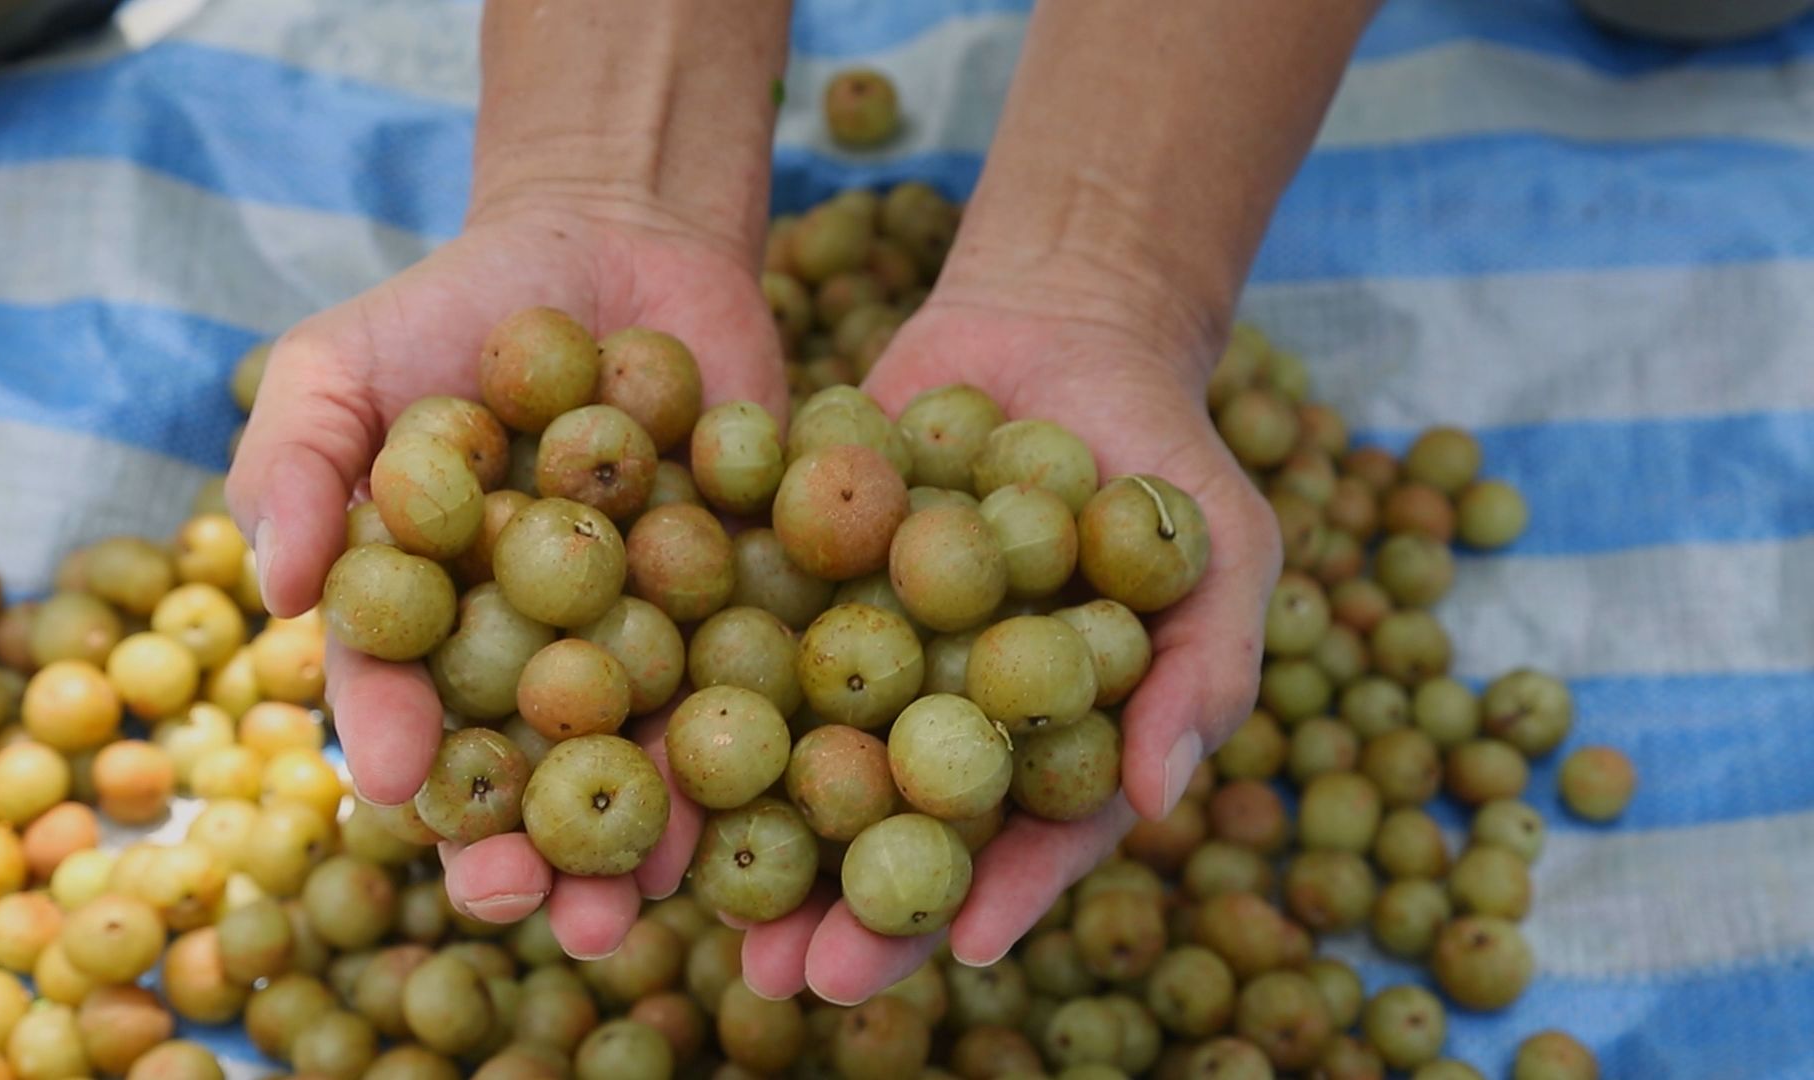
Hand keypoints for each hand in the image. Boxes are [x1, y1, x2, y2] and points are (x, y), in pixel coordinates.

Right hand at [226, 197, 785, 957]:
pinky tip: (743, 809)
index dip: (397, 740)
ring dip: (627, 844)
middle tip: (513, 898)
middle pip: (517, 766)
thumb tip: (282, 589)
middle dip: (510, 845)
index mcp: (427, 622)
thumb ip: (294, 463)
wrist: (624, 246)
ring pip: (632, 759)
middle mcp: (531, 653)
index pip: (400, 697)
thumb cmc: (455, 309)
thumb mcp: (340, 362)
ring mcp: (641, 639)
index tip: (400, 781)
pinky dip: (745, 747)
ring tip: (626, 912)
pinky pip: (743, 687)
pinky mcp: (742, 609)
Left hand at [734, 289, 1281, 1002]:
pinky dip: (686, 699)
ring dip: (745, 842)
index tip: (969, 947)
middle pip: (891, 836)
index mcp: (1041, 746)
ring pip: (795, 769)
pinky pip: (732, 650)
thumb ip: (1206, 666)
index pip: (1026, 840)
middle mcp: (937, 724)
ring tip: (690, 909)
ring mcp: (856, 663)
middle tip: (797, 980)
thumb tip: (1162, 797)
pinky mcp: (784, 592)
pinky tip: (636, 748)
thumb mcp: (1219, 545)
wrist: (1049, 328)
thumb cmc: (1158, 448)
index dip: (1001, 894)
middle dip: (845, 912)